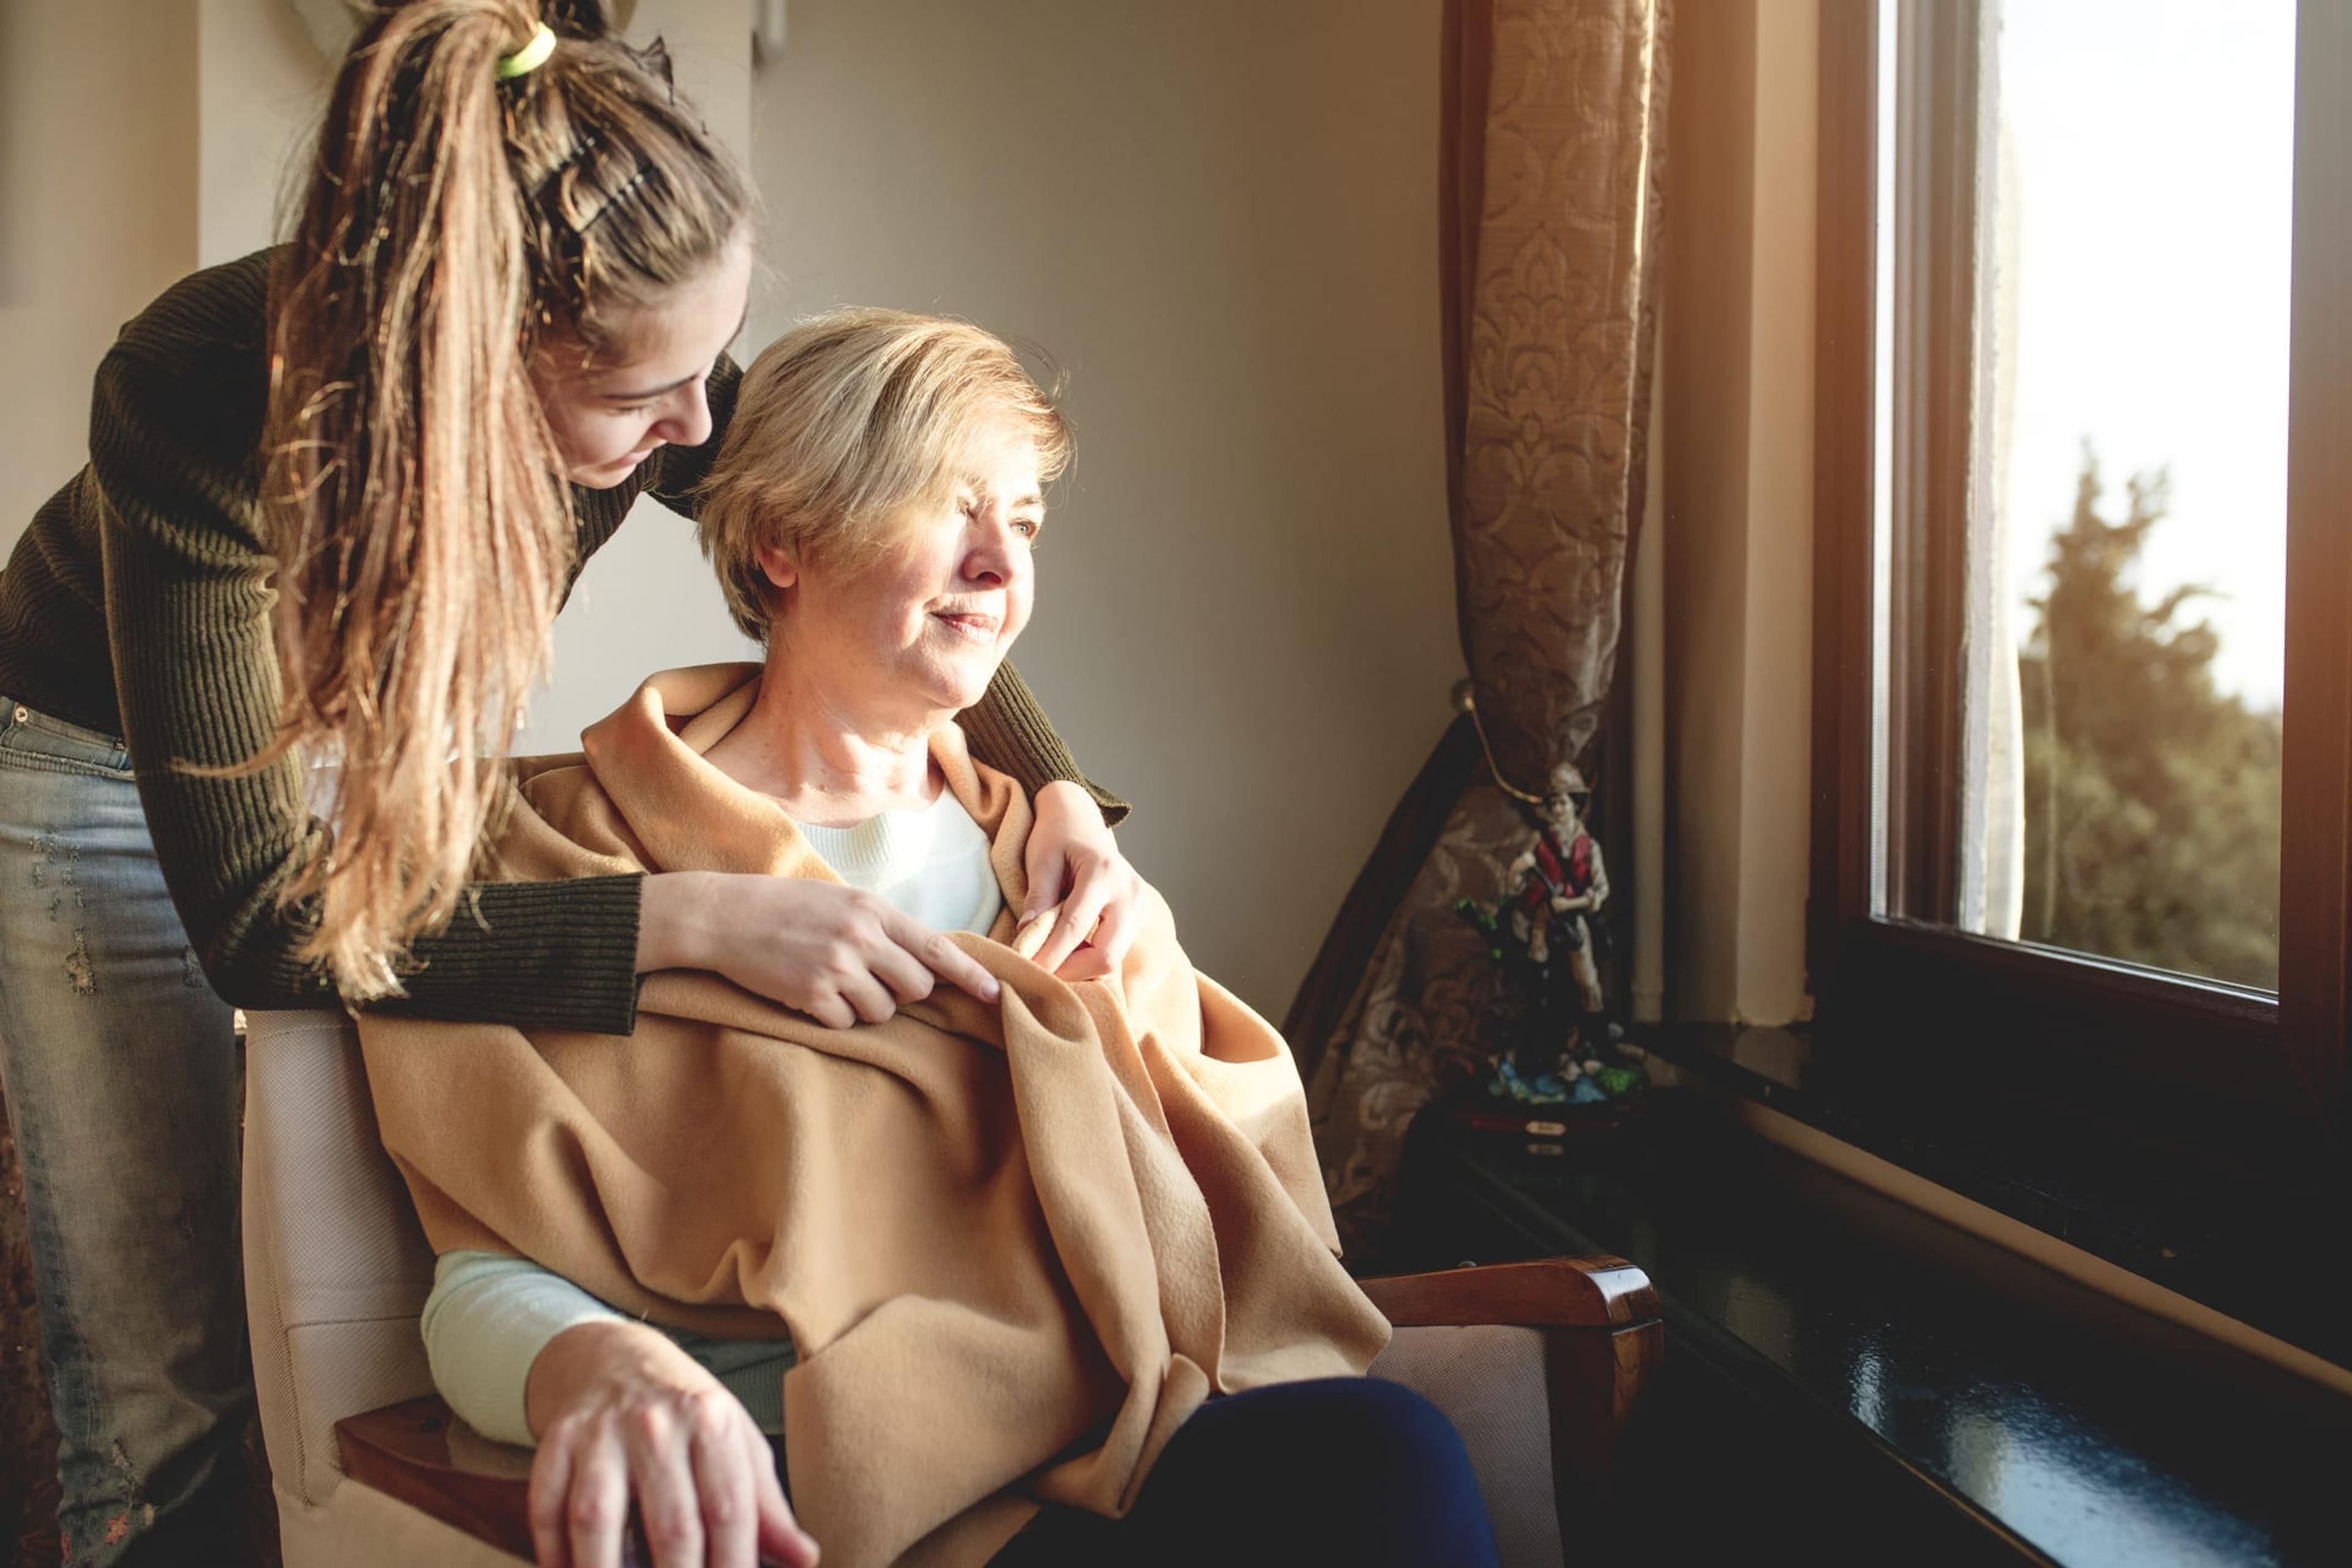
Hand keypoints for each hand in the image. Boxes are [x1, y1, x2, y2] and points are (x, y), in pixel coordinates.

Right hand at [525, 1320, 817, 1567]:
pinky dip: (553, 1551)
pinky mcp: (557, 1440)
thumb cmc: (688, 1414)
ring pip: (597, 1518)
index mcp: (712, 1421)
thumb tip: (806, 1559)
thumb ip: (767, 1505)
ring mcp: (601, 1431)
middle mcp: (656, 1423)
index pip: (729, 1510)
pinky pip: (547, 1506)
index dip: (733, 1566)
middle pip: (670, 1523)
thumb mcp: (737, 1443)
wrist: (615, 1357)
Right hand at [639, 871, 998, 1028]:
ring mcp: (835, 967)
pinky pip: (845, 1024)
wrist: (724, 916)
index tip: (994, 994)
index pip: (936, 948)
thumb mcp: (840, 901)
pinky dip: (833, 1017)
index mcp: (873, 910)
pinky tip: (809, 994)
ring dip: (864, 1007)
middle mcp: (861, 937)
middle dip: (903, 994)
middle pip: (916, 987)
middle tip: (872, 981)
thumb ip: (881, 927)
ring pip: (882, 1011)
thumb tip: (925, 961)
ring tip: (832, 984)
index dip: (969, 975)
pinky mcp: (810, 995)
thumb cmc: (785, 907)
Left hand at [1021, 781, 1146, 979]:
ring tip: (1051, 955)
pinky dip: (1090, 959)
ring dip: (1079, 967)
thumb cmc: (1057, 836)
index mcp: (1104, 873)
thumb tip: (1026, 939)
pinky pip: (1116, 952)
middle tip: (1039, 970)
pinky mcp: (1139, 918)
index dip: (1050, 955)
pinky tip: (1069, 950)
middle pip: (1106, 956)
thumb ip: (1037, 899)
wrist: (1081, 820)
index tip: (1026, 970)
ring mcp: (1140, 907)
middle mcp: (1129, 893)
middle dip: (1071, 971)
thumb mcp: (1041, 860)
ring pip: (1113, 960)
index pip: (1075, 928)